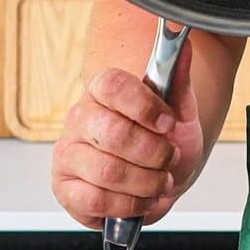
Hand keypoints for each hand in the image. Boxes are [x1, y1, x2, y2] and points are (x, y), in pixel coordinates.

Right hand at [52, 40, 202, 229]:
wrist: (157, 177)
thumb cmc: (164, 140)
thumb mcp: (179, 111)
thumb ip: (178, 81)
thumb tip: (185, 45)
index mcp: (103, 92)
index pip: (113, 86)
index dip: (145, 106)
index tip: (169, 123)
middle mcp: (79, 119)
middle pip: (113, 133)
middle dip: (154, 153)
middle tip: (168, 158)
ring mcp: (68, 154)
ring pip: (107, 172)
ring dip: (146, 182)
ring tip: (159, 181)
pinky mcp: (64, 189)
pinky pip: (95, 201)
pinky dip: (129, 204)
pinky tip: (141, 198)